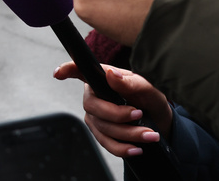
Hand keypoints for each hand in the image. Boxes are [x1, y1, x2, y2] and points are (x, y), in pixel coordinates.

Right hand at [54, 62, 172, 157]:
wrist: (159, 122)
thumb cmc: (150, 99)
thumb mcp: (148, 88)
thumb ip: (130, 82)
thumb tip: (111, 74)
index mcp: (102, 78)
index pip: (80, 71)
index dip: (67, 70)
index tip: (58, 74)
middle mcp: (94, 96)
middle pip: (92, 106)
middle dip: (117, 115)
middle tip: (138, 114)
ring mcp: (95, 116)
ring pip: (102, 127)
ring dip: (128, 134)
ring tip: (149, 134)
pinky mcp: (101, 133)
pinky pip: (106, 143)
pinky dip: (122, 148)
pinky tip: (136, 148)